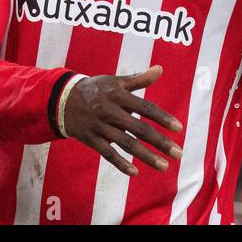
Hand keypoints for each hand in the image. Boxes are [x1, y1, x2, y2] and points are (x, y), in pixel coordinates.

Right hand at [62, 65, 182, 176]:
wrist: (62, 99)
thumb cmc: (96, 89)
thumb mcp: (115, 81)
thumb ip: (139, 79)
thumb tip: (160, 69)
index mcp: (118, 95)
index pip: (145, 107)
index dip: (162, 117)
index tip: (179, 128)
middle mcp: (110, 111)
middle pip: (139, 128)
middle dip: (160, 142)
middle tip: (178, 154)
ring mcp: (100, 126)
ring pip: (126, 144)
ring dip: (146, 156)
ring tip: (164, 166)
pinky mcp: (90, 139)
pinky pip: (107, 153)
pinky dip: (120, 163)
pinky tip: (135, 172)